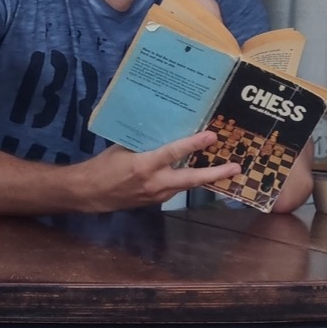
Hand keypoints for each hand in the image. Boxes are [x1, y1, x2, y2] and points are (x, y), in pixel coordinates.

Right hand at [76, 129, 239, 210]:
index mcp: (144, 166)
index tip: (212, 136)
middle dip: (215, 174)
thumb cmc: (104, 165)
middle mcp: (154, 183)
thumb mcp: (123, 148)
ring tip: (224, 168)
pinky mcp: (156, 201)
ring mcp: (157, 195)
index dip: (194, 144)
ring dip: (205, 177)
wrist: (90, 193)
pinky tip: (196, 172)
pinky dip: (187, 180)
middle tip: (236, 168)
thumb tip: (165, 126)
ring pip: (186, 185)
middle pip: (192, 179)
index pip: (174, 153)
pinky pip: (175, 188)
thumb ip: (145, 141)